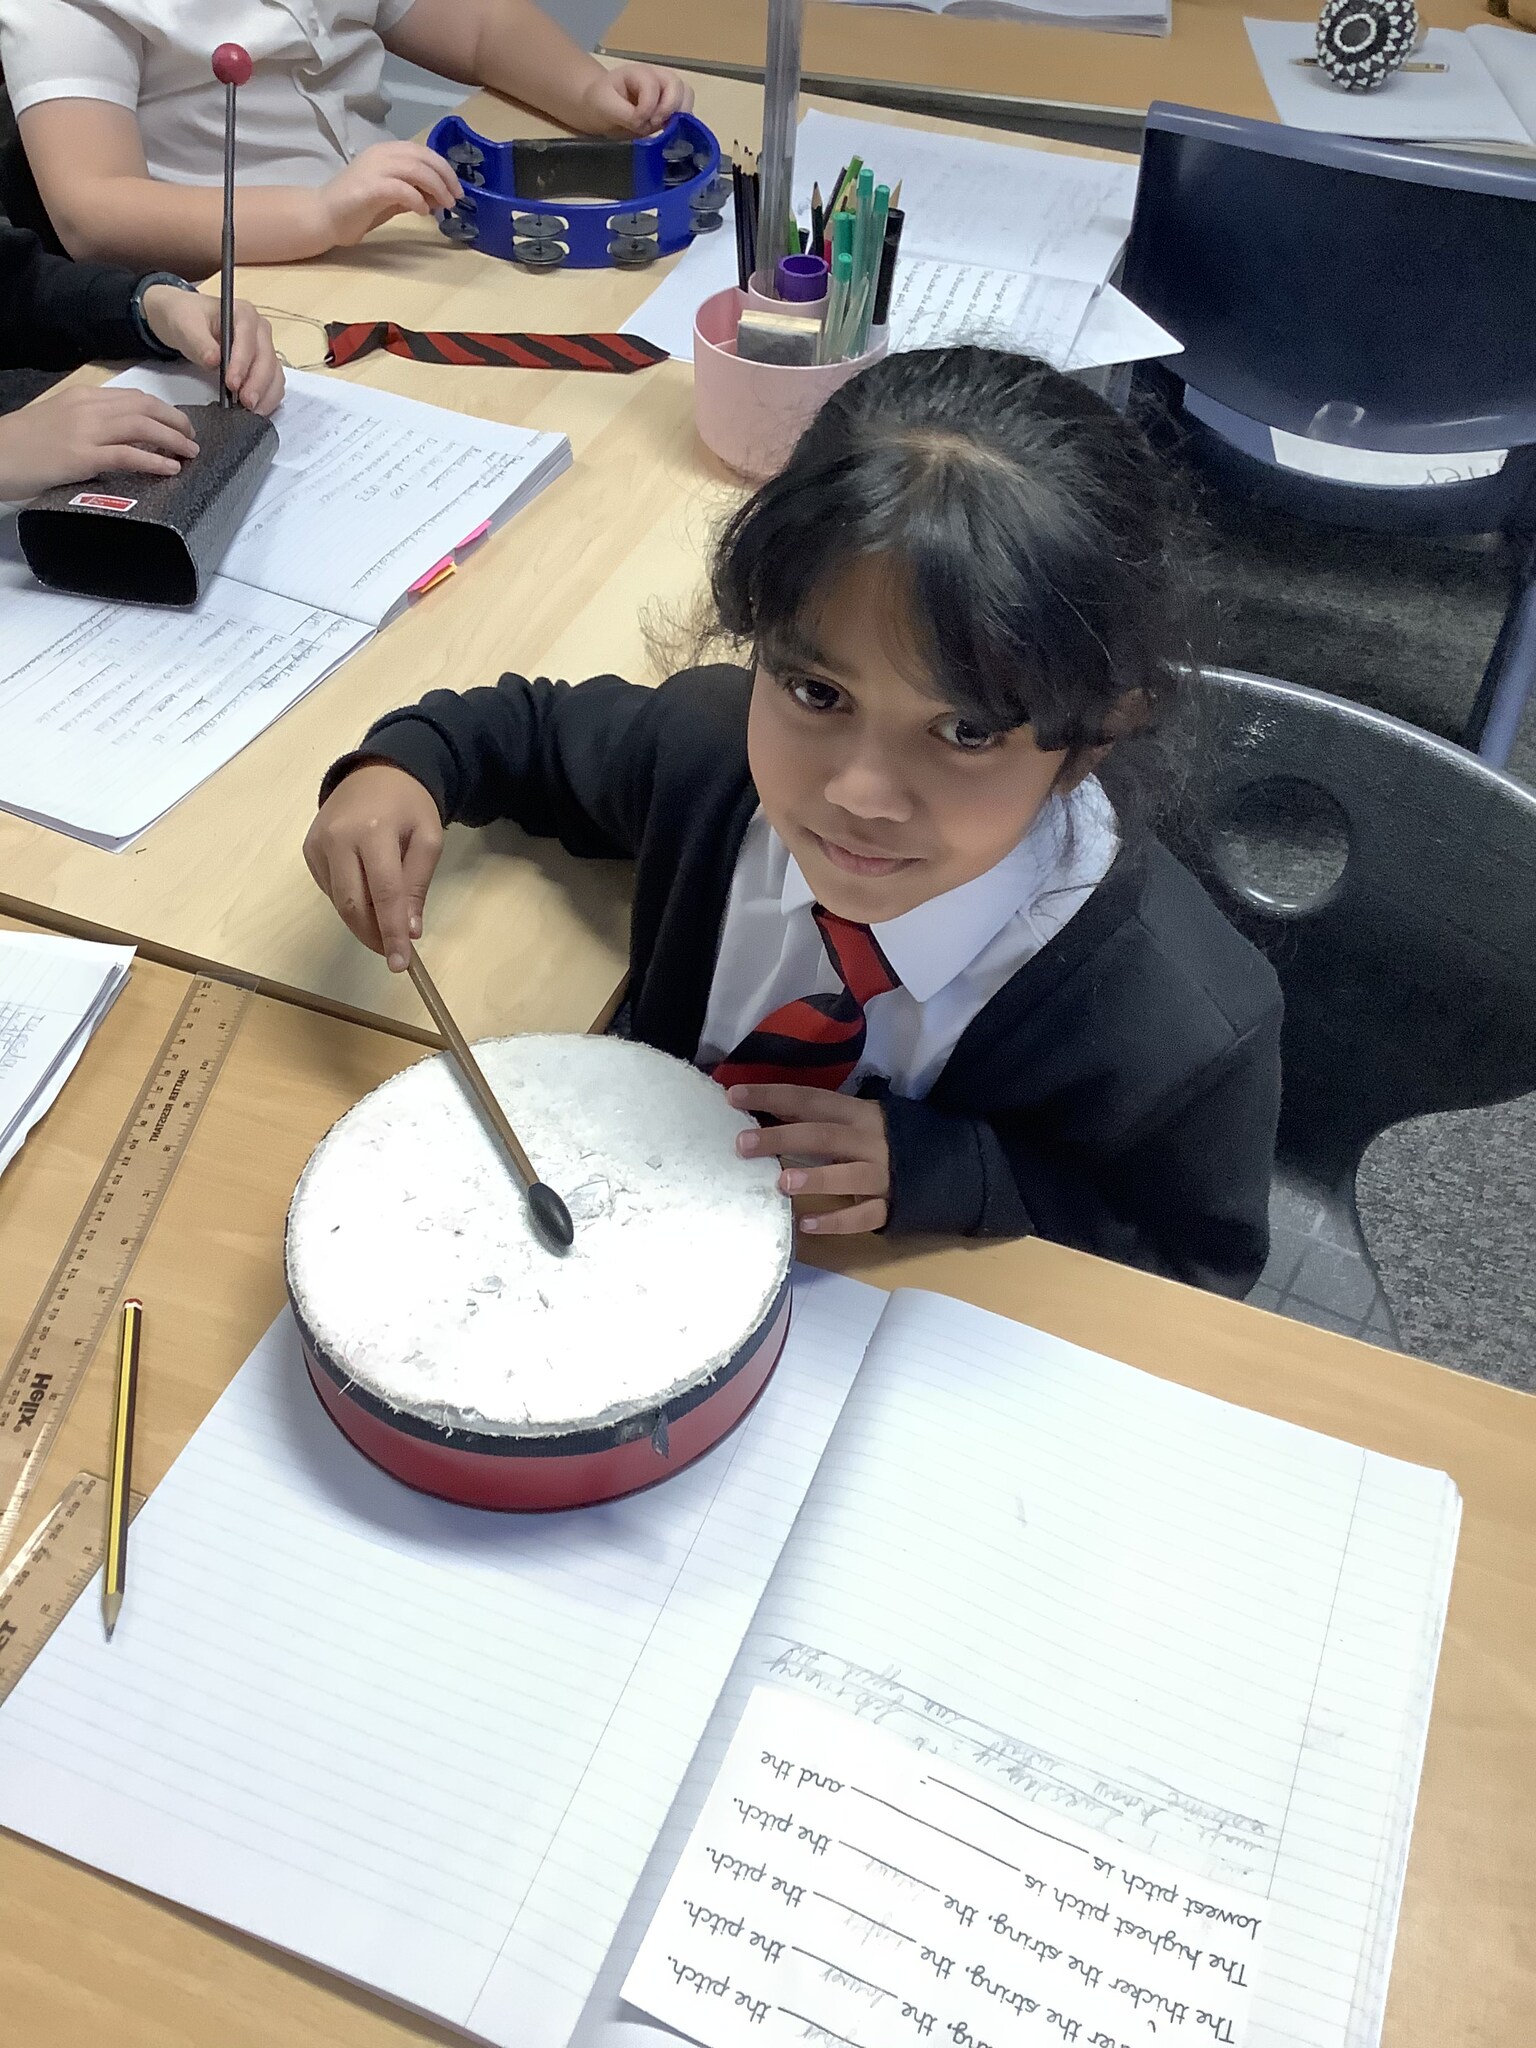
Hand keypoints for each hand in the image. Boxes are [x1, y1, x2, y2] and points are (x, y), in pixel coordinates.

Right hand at [0, 383, 199, 499]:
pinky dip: (154, 461)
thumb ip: (92, 424)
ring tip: (190, 454)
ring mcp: (85, 431)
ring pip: (142, 427)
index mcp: (84, 397)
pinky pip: (127, 455)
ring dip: (173, 440)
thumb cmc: (26, 444)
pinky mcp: (82, 457)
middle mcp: (88, 408)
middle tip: (192, 439)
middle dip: (175, 422)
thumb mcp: (62, 422)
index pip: (134, 398)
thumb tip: (127, 438)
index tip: (180, 424)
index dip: (164, 410)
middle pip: (145, 408)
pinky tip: (170, 469)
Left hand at [139, 287, 284, 413]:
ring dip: (266, 394)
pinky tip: (256, 410)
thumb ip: (199, 342)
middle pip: (267, 359)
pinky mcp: (264, 366)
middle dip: (258, 383)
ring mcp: (265, 348)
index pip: (249, 340)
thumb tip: (214, 361)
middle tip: (245, 403)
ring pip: (274, 374)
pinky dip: (267, 398)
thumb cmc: (186, 318)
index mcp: (244, 313)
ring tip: (252, 411)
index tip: (231, 384)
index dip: (242, 363)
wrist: (187, 323)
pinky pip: (273, 384)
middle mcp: (260, 330)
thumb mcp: (185, 325)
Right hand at [303, 762, 444, 969]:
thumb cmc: (409, 805)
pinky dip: (349, 902)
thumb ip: (417, 885)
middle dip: (373, 935)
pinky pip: (329, 888)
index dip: (391, 933)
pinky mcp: (309, 849)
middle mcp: (338, 838)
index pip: (383, 894)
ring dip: (361, 922)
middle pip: (352, 904)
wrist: (376, 771)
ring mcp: (318, 844)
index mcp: (374, 832)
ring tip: (384, 927)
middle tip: (392, 952)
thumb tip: (408, 931)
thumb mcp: (428, 840)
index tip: (400, 964)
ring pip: (338, 901)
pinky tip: (366, 895)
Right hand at [314, 141, 462, 248]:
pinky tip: (423, 211)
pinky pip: (401, 188)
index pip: (422, 152)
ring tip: (445, 205)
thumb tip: (439, 197)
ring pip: (415, 169)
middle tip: (457, 197)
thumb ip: (413, 193)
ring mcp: (374, 169)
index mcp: (387, 152)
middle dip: (445, 177)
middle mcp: (381, 154)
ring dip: (436, 187)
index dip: (444, 169)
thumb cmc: (357, 208)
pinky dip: (417, 199)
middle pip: (423, 157)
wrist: (324, 216)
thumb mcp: (392, 198)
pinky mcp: (369, 188)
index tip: (456, 189)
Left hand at [577, 61, 693, 135]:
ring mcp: (665, 91)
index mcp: (638, 72)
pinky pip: (686, 110)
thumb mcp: (605, 106)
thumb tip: (644, 123)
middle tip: (654, 123)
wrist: (600, 109)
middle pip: (677, 85)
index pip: (652, 86)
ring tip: (663, 127)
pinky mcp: (670, 107)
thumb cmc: (601, 103)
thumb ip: (625, 114)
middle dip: (668, 109)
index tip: (635, 122)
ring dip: (679, 115)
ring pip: (686, 96)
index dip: (647, 108)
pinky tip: (669, 130)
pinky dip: (682, 122)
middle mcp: (656, 77)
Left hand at [727, 1085, 890, 1235]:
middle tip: (743, 1144)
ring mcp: (883, 1176)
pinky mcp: (891, 1206)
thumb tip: (764, 1113)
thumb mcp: (858, 1121)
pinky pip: (863, 1216)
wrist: (951, 1165)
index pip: (810, 1099)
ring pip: (848, 1176)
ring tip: (783, 1183)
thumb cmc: (888, 1140)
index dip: (772, 1095)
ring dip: (816, 1178)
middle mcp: (871, 1141)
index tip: (734, 1096)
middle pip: (823, 1135)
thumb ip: (819, 1120)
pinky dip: (836, 1221)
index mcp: (859, 1113)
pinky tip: (807, 1224)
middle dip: (782, 1137)